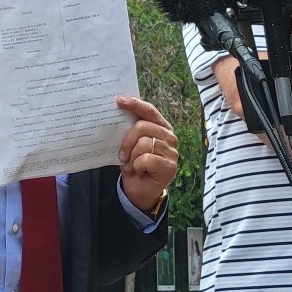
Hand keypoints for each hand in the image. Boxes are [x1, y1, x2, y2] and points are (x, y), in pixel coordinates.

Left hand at [115, 96, 178, 212]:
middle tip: (122, 155)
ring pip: (143, 143)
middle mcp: (169, 137)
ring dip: (132, 157)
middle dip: (127, 141)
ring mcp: (172, 151)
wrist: (139, 190)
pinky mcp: (170, 165)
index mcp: (160, 127)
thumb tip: (119, 110)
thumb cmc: (135, 165)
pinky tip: (140, 171)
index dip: (135, 104)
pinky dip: (137, 166)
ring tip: (132, 165)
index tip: (119, 101)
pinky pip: (146, 159)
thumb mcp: (130, 144)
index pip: (149, 110)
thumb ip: (130, 129)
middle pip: (142, 126)